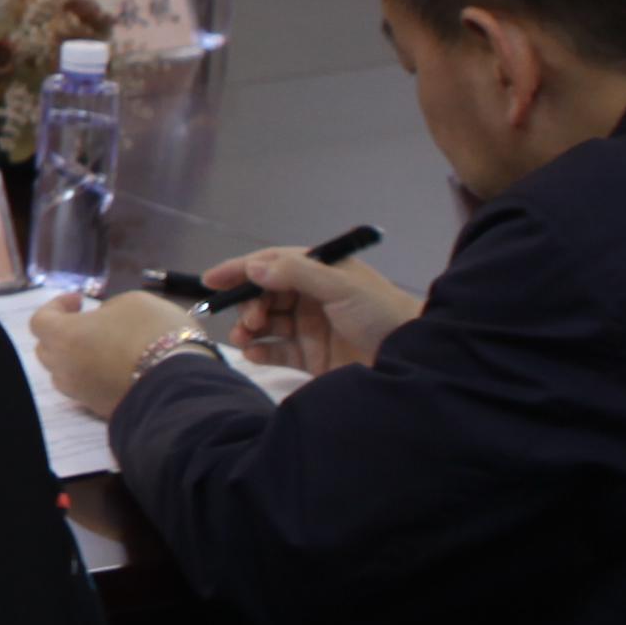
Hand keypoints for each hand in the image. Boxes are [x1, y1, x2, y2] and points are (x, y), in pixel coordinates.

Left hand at [32, 289, 203, 421]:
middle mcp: (65, 368)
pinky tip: (116, 367)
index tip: (80, 300)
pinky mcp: (100, 410)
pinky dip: (93, 376)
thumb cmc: (154, 333)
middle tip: (89, 323)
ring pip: (65, 373)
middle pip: (47, 349)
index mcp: (65, 337)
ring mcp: (81, 393)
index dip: (55, 306)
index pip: (39, 322)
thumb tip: (100, 321)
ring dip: (76, 357)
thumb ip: (107, 310)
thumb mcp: (133, 302)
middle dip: (62, 332)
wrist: (180, 386)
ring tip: (102, 346)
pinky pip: (86, 389)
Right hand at [201, 242, 420, 372]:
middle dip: (247, 305)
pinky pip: (277, 351)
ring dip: (249, 329)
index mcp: (319, 272)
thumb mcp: (341, 286)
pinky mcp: (312, 358)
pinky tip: (254, 353)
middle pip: (264, 296)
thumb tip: (253, 268)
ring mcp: (310, 328)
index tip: (210, 280)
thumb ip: (296, 273)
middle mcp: (311, 298)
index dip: (240, 270)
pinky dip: (261, 351)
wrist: (414, 359)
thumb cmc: (381, 314)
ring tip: (244, 338)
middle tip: (248, 321)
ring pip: (267, 324)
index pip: (271, 264)